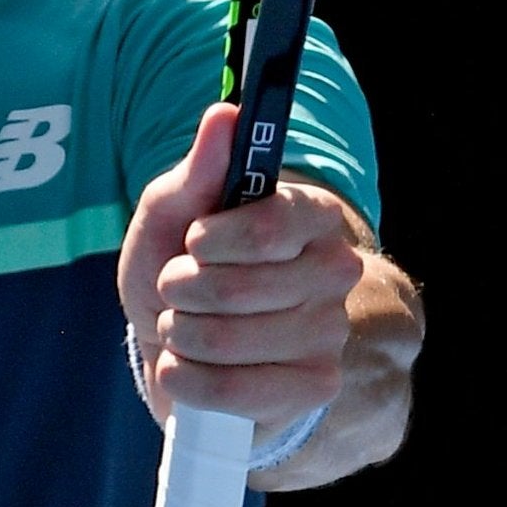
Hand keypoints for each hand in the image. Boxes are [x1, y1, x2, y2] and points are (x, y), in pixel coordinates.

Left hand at [117, 103, 368, 429]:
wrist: (175, 340)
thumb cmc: (178, 264)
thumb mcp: (171, 212)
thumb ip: (199, 168)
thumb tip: (225, 114)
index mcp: (310, 214)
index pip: (271, 225)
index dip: (212, 238)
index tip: (193, 239)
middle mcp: (336, 270)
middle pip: (237, 287)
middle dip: (179, 287)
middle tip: (176, 285)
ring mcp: (330, 333)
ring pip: (227, 339)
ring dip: (179, 332)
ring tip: (182, 325)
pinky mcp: (314, 387)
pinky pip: (234, 392)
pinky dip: (187, 380)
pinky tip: (186, 367)